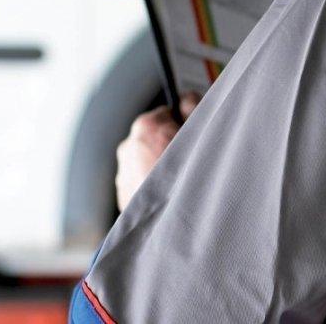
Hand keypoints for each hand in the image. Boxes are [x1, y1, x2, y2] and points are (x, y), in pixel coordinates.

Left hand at [115, 92, 199, 211]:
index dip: (182, 123)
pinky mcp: (123, 199)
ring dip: (160, 169)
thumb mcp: (202, 132)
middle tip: (191, 162)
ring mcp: (123, 176)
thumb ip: (194, 107)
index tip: (192, 135)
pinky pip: (140, 185)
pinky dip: (153, 189)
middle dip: (170, 146)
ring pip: (145, 163)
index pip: (165, 113)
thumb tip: (186, 98)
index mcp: (145, 127)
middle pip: (153, 139)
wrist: (178, 228)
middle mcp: (128, 148)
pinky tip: (172, 199)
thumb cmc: (193, 179)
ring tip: (182, 185)